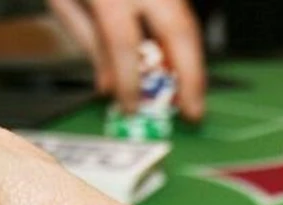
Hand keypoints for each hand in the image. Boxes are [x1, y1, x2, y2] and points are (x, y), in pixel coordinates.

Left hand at [47, 0, 205, 120]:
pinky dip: (186, 45)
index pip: (123, 43)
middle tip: (192, 111)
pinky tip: (183, 68)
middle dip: (189, 77)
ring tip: (193, 96)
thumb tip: (109, 83)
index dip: (129, 81)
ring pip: (189, 23)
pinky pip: (183, 14)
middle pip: (178, 31)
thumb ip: (88, 40)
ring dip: (194, 65)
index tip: (131, 107)